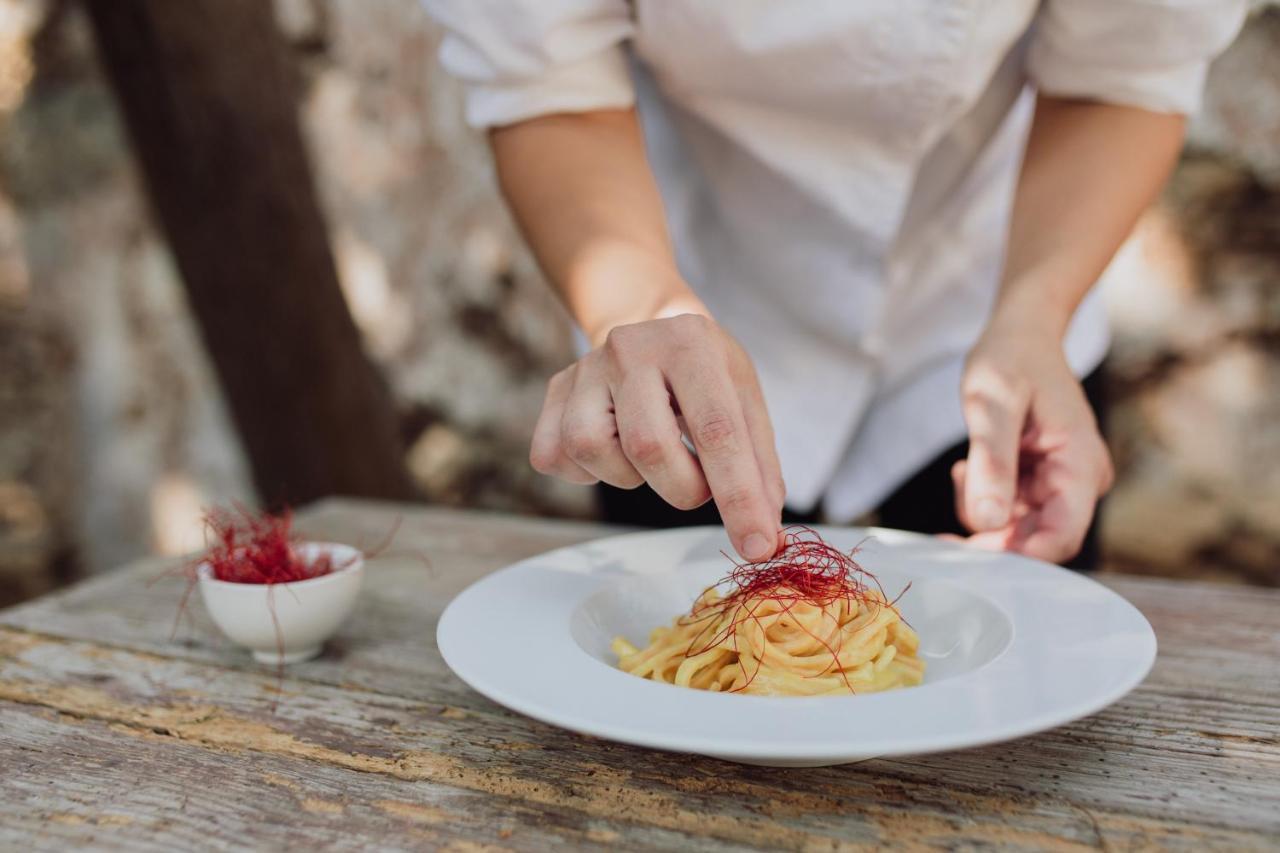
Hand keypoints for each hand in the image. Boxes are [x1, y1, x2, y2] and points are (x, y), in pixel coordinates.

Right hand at [530, 313, 784, 561]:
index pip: (716, 430)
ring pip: (591, 449)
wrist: (654, 332)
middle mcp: (631, 347)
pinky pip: (554, 455)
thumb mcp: (745, 400)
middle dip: (682, 489)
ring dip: (630, 477)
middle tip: (698, 485)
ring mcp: (586, 368)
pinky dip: (587, 473)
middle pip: (648, 445)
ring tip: (651, 457)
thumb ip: (759, 465)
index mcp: (690, 343)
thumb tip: (764, 534)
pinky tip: (614, 451)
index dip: (738, 497)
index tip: (757, 546)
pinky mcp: (556, 390)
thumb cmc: (704, 375)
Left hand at [952, 322, 1113, 562]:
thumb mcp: (993, 405)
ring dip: (982, 511)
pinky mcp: (1040, 482)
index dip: (1019, 557)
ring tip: (967, 465)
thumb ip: (992, 462)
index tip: (969, 557)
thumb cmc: (1012, 358)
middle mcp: (1079, 480)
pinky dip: (983, 497)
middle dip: (990, 539)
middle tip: (944, 526)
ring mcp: (1060, 483)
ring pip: (1018, 529)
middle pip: (1037, 540)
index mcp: (1081, 464)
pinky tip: (972, 465)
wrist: (1021, 334)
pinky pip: (1009, 511)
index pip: (1062, 537)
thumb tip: (988, 520)